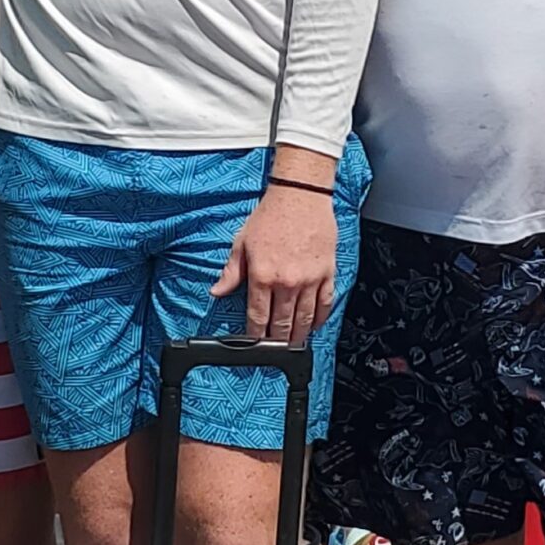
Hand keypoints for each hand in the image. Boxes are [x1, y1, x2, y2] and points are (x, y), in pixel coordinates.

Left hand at [212, 185, 337, 347]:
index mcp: (262, 275)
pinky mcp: (327, 273)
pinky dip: (320, 318)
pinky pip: (325, 303)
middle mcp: (286, 282)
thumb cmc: (271, 215)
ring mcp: (309, 279)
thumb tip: (217, 291)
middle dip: (276, 341)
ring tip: (293, 343)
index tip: (254, 342)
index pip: (257, 317)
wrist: (300, 195)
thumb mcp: (242, 242)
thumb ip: (231, 272)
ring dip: (298, 335)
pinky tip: (314, 324)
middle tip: (274, 349)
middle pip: (281, 323)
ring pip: (304, 319)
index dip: (255, 335)